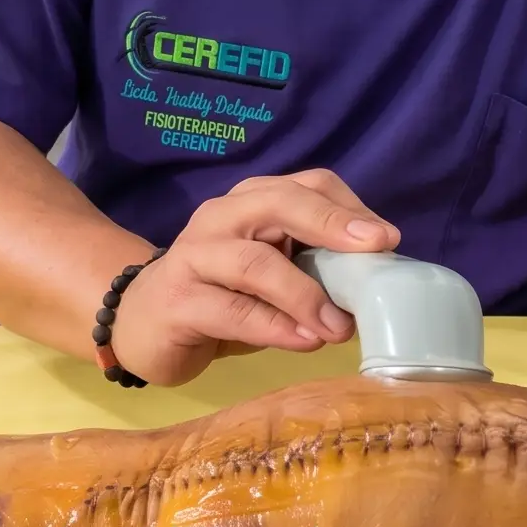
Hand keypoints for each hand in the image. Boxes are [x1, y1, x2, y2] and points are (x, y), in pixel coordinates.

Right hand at [108, 169, 399, 386]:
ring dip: (305, 294)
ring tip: (340, 326)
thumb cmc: (220, 295)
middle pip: (278, 204)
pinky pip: (233, 312)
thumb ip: (311, 265)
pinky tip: (305, 340)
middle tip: (375, 251)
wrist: (139, 322)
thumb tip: (376, 283)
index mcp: (250, 202)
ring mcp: (194, 258)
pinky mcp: (178, 302)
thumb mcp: (270, 272)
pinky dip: (276, 327)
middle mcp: (220, 218)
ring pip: (255, 263)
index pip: (306, 185)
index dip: (348, 208)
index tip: (387, 239)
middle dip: (331, 225)